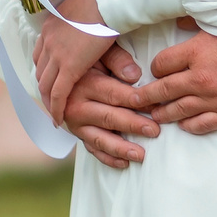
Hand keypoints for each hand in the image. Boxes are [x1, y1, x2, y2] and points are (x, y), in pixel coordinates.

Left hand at [31, 0, 118, 121]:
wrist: (107, 0)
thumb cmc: (104, 2)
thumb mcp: (88, 15)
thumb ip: (88, 30)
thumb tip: (95, 36)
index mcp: (50, 26)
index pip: (40, 54)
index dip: (45, 70)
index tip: (50, 80)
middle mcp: (48, 41)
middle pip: (40, 71)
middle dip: (44, 88)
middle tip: (51, 101)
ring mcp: (56, 54)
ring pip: (45, 85)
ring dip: (48, 101)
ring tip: (56, 113)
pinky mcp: (69, 67)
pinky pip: (58, 93)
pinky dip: (56, 108)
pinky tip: (60, 119)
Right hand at [64, 44, 156, 169]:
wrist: (60, 72)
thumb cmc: (88, 59)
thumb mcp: (100, 53)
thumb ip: (117, 60)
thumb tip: (135, 75)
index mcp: (83, 84)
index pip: (114, 94)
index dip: (136, 100)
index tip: (156, 105)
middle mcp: (76, 106)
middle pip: (108, 117)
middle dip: (132, 125)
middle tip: (154, 131)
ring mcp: (75, 123)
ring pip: (99, 138)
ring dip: (120, 148)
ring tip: (140, 155)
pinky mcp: (76, 134)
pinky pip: (91, 149)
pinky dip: (107, 158)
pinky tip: (124, 164)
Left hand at [131, 28, 216, 135]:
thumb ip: (196, 23)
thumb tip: (179, 22)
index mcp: (196, 53)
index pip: (161, 64)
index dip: (155, 68)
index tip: (156, 71)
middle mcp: (200, 78)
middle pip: (163, 91)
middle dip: (145, 97)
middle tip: (134, 101)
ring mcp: (213, 98)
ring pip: (178, 111)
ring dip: (163, 114)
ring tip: (153, 116)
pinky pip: (202, 124)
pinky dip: (189, 126)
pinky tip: (183, 125)